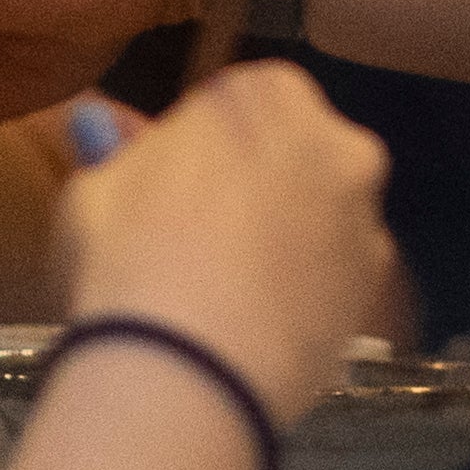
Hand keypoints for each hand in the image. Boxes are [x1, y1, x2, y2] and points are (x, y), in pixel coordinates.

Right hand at [51, 61, 395, 425]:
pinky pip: (334, 279)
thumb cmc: (126, 261)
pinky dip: (306, 295)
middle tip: (200, 245)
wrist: (188, 375)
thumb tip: (103, 128)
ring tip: (229, 298)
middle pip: (294, 155)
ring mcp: (365, 217)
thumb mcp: (93, 193)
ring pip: (322, 218)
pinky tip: (259, 330)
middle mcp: (336, 141)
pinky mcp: (376, 291)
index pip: (238, 104)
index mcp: (267, 94)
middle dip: (259, 189)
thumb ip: (117, 153)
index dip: (202, 152)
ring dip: (289, 242)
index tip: (172, 194)